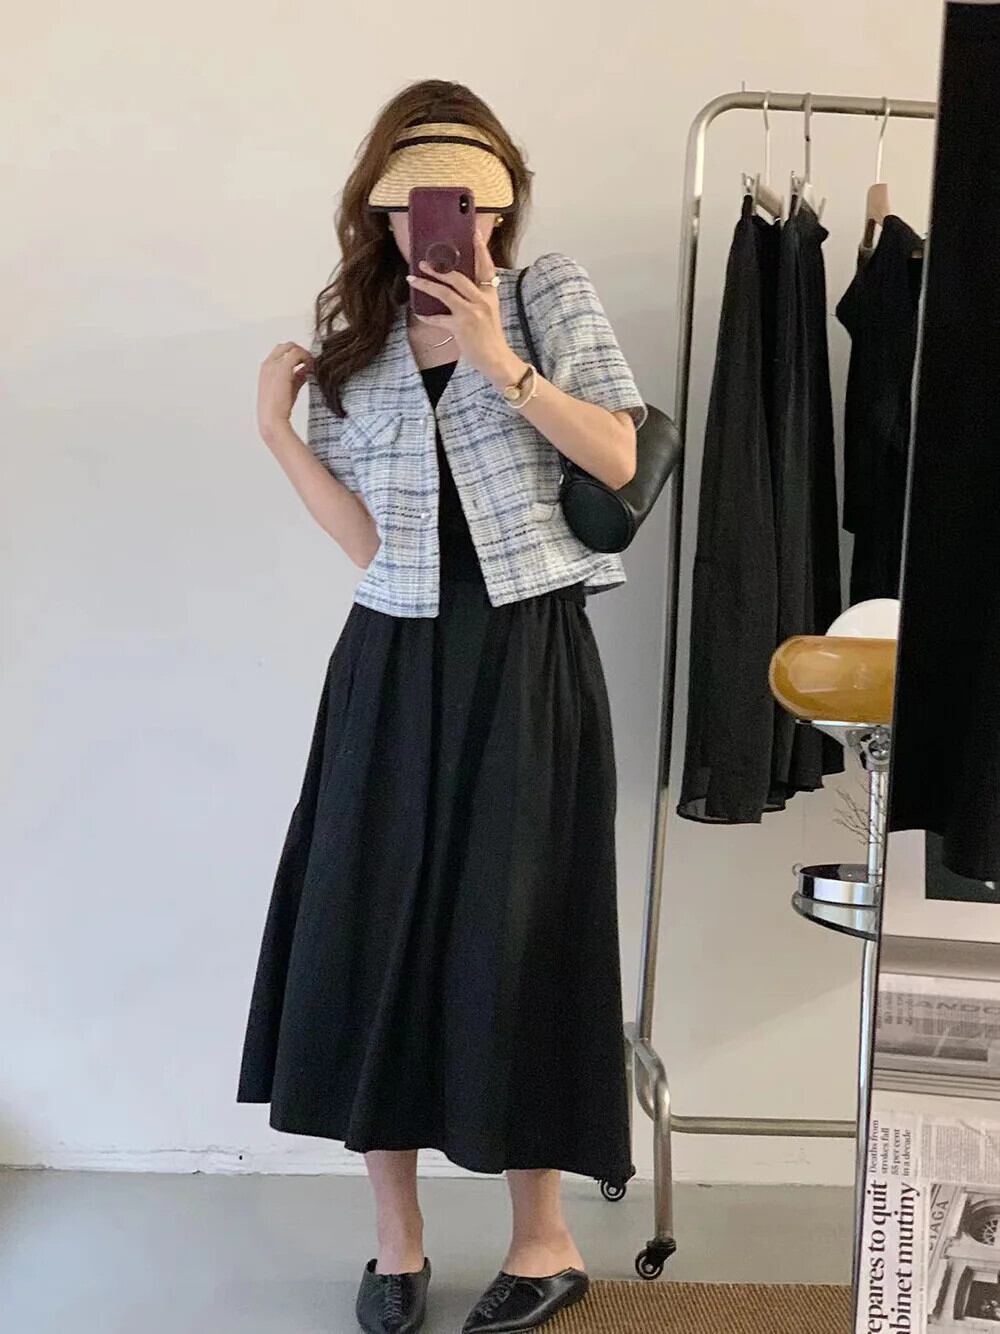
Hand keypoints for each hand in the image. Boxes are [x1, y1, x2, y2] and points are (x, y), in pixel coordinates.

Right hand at [258, 342, 312, 440]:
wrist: (272, 419)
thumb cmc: (279, 409)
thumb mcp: (288, 390)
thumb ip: (296, 378)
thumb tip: (305, 371)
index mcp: (266, 369)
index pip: (281, 352)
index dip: (295, 355)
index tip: (305, 364)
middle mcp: (268, 364)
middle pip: (286, 346)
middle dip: (300, 351)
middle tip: (310, 362)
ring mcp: (274, 365)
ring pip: (292, 347)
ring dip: (304, 354)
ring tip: (312, 366)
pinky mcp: (282, 368)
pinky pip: (297, 353)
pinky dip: (306, 358)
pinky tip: (311, 368)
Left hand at [406, 231, 524, 385]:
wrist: (497, 359)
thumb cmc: (490, 337)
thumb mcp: (489, 312)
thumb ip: (477, 297)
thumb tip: (456, 287)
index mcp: (490, 294)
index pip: (486, 266)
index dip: (480, 249)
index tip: (473, 233)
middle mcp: (482, 300)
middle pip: (458, 277)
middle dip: (438, 269)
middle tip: (424, 263)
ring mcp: (471, 313)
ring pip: (445, 293)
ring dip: (426, 285)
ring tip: (413, 279)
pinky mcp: (461, 327)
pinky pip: (438, 318)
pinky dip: (427, 316)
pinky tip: (419, 313)